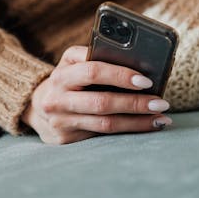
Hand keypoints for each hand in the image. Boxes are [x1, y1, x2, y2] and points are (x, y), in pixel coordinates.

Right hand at [21, 46, 171, 144]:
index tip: (146, 80)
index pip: (94, 71)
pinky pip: (101, 136)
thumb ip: (99, 58)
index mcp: (64, 70)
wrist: (37, 105)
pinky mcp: (66, 139)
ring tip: (161, 118)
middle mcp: (58, 96)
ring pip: (104, 124)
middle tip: (161, 103)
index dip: (121, 76)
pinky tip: (147, 126)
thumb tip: (141, 66)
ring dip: (137, 121)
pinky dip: (128, 131)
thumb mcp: (75, 62)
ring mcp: (60, 120)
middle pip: (102, 102)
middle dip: (135, 103)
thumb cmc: (70, 79)